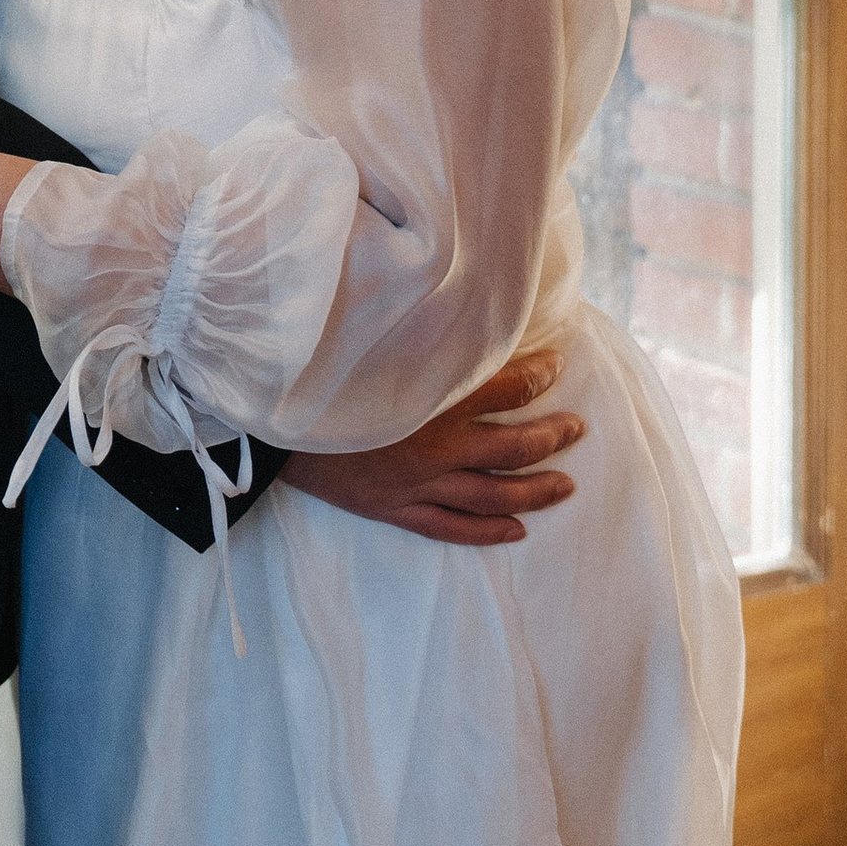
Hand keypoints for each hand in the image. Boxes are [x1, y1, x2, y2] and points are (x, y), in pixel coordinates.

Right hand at [279, 347, 583, 547]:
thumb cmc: (321, 374)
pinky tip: (517, 529)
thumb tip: (461, 314)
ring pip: (493, 495)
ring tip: (566, 484)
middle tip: (577, 428)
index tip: (558, 364)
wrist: (268, 424)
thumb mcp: (374, 343)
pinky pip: (451, 528)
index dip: (539, 375)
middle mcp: (433, 444)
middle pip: (513, 446)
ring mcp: (416, 483)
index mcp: (430, 396)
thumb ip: (423, 337)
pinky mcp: (395, 509)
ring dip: (535, 489)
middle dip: (552, 436)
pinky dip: (488, 531)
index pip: (505, 385)